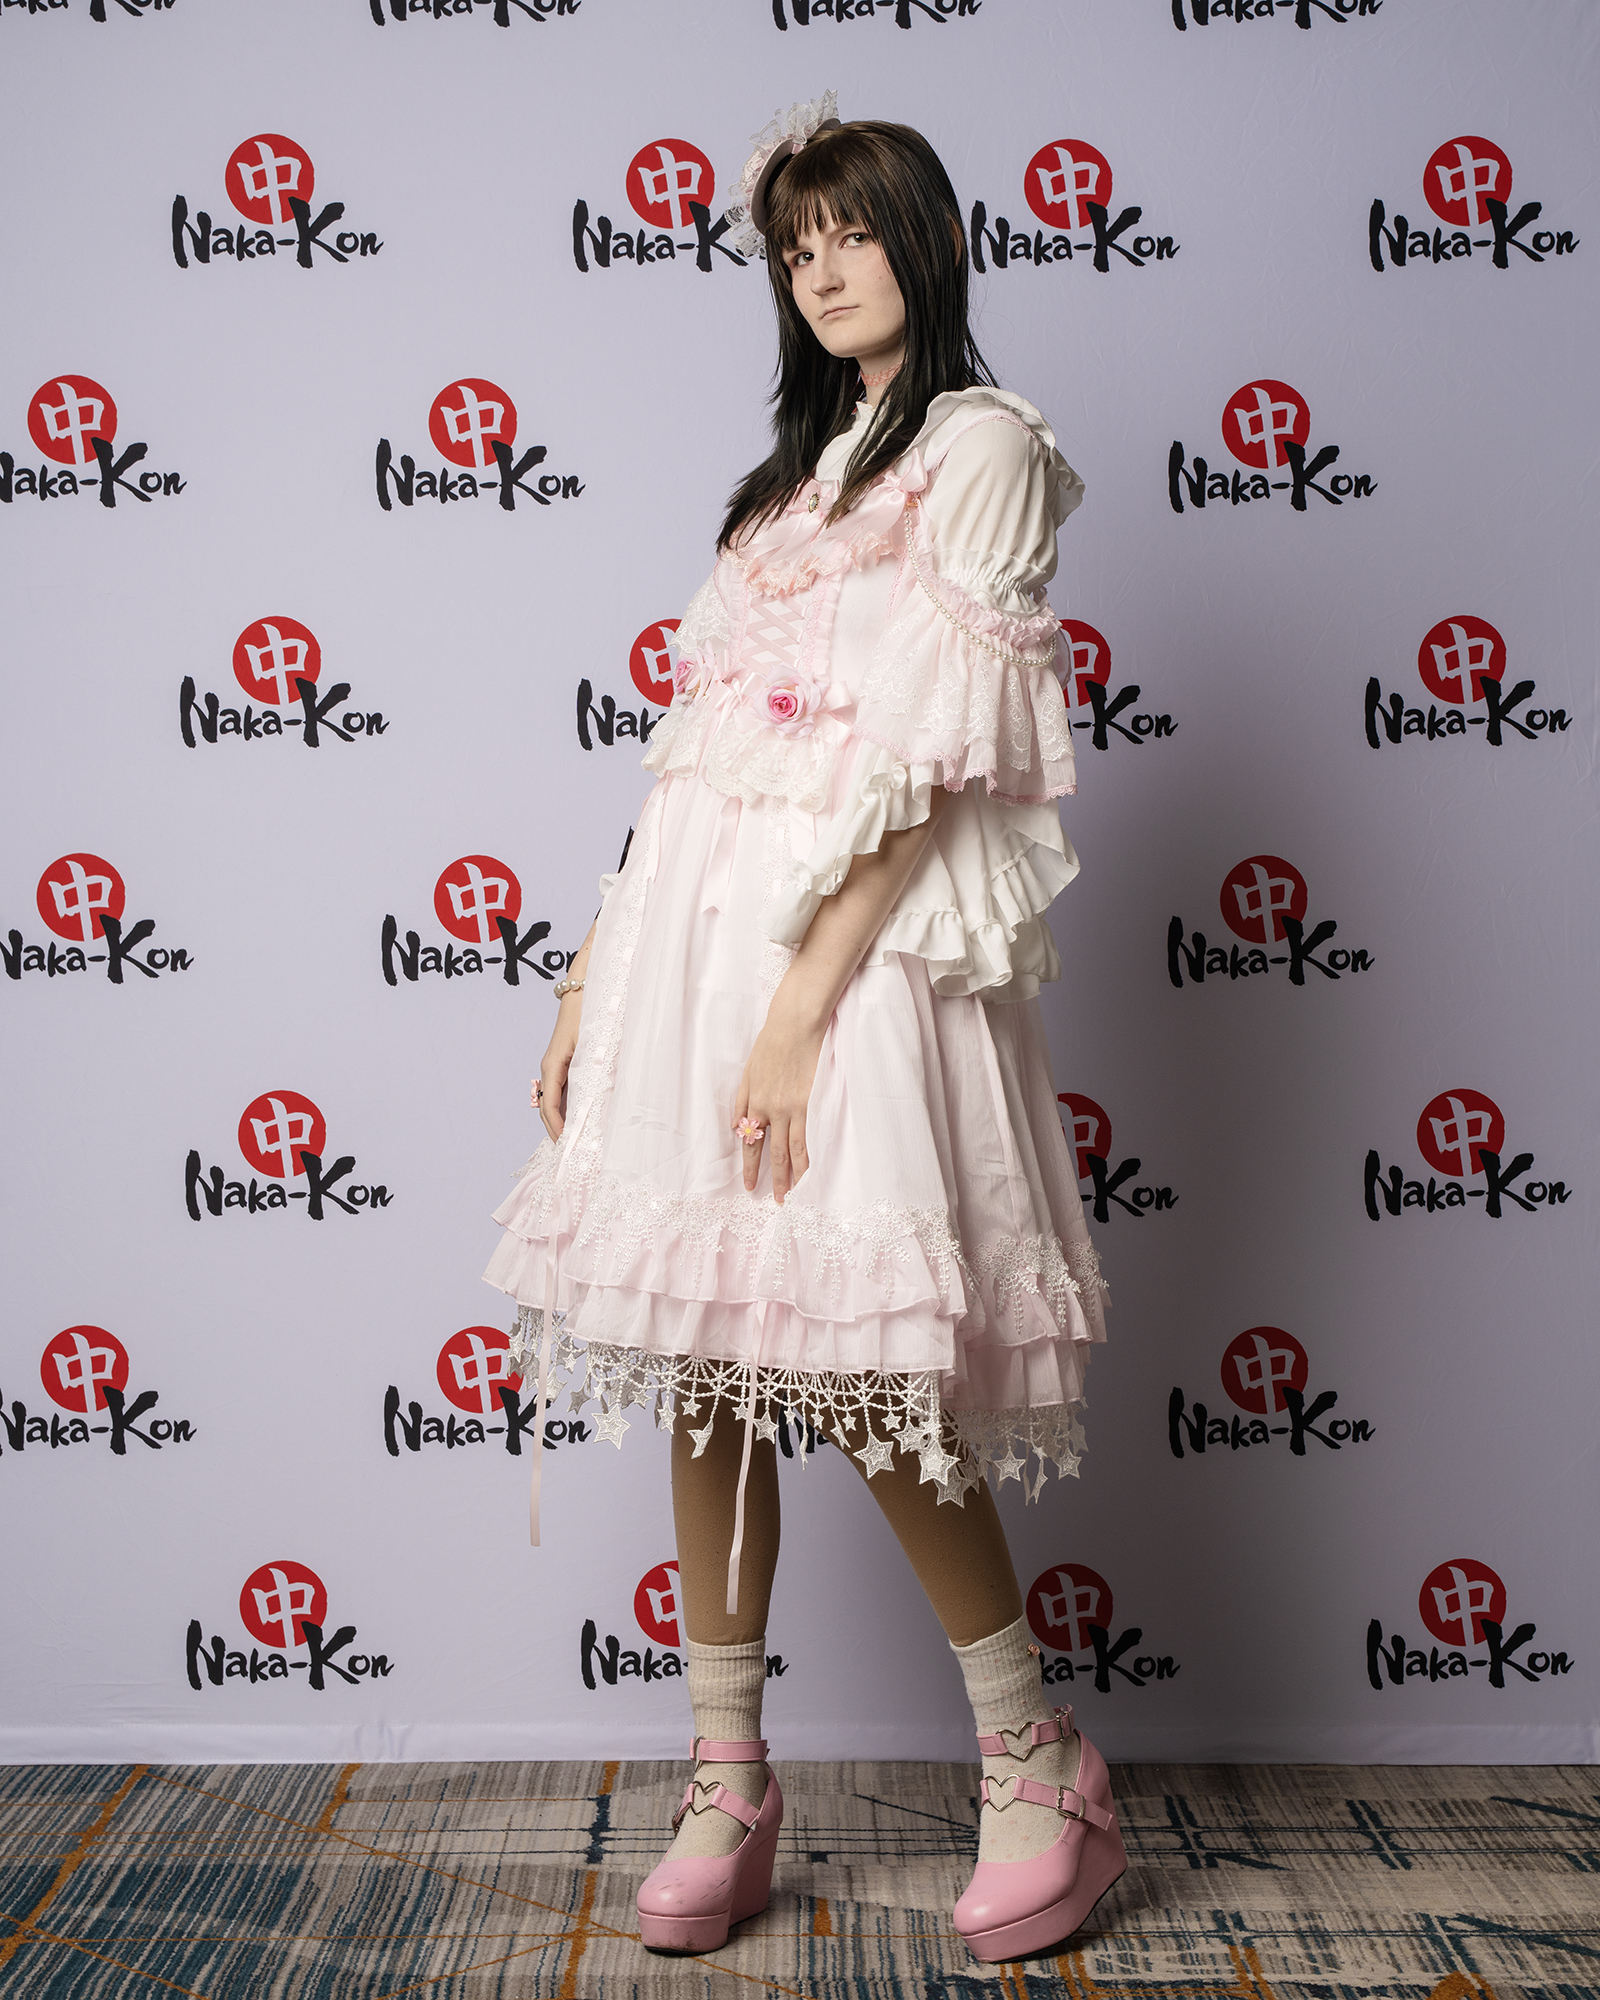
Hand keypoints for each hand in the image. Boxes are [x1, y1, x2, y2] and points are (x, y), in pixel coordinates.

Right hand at [534, 994, 582, 1141]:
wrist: (584, 990)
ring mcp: (554, 1065)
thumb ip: (589, 1072)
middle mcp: (549, 1068)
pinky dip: (565, 1108)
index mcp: (552, 1067)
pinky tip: (577, 1119)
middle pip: (547, 1108)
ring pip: (552, 1101)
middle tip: (569, 1153)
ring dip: (560, 1121)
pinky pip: (560, 1091)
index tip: (567, 1146)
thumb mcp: (590, 1046)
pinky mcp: (562, 1062)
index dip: (557, 1129)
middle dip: (556, 1131)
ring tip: (573, 1142)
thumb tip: (592, 1102)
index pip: (549, 1107)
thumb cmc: (589, 1015)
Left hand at [732, 995, 825, 1205]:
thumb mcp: (748, 1071)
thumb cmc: (771, 1043)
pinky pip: (807, 1138)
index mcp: (752, 1101)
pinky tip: (809, 1172)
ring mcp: (789, 1108)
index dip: (749, 1165)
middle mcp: (768, 1110)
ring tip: (791, 1195)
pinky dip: (807, 1158)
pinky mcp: (807, 1103)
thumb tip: (735, 1127)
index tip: (748, 1185)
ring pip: (790, 1151)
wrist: (794, 1024)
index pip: (749, 1142)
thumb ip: (741, 1100)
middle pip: (770, 1152)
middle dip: (770, 1178)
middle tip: (774, 1201)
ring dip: (790, 1176)